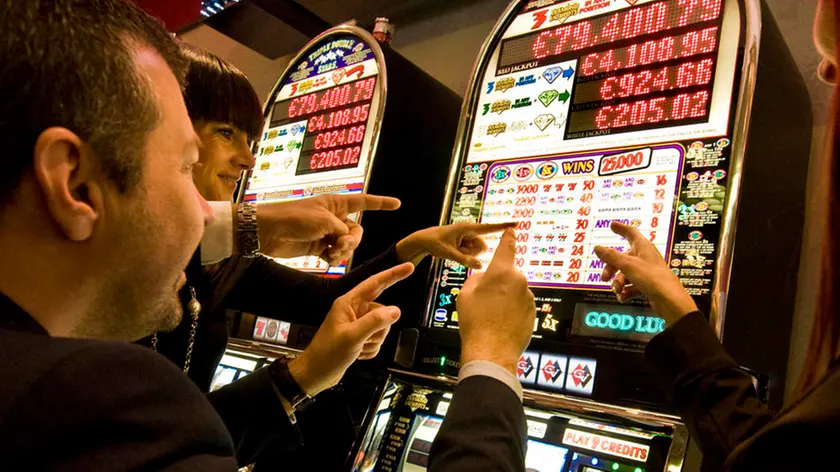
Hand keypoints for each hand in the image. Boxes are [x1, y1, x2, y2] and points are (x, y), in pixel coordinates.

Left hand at [248, 194, 399, 264]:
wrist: (269, 231)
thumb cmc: (294, 218)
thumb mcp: (323, 221)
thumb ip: (341, 230)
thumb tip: (346, 241)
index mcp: (336, 203)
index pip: (363, 201)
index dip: (381, 203)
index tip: (397, 204)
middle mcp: (333, 217)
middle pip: (357, 231)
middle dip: (352, 240)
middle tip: (340, 245)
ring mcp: (326, 233)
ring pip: (347, 245)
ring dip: (342, 251)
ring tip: (330, 253)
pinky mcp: (318, 247)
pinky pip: (335, 254)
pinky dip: (333, 258)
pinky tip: (326, 259)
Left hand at [287, 262, 413, 395]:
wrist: (315, 374)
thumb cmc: (327, 354)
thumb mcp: (352, 337)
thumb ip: (375, 322)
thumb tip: (396, 310)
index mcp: (348, 303)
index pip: (375, 284)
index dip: (393, 275)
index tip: (409, 267)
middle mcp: (354, 311)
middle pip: (382, 311)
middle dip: (379, 329)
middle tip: (363, 340)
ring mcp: (357, 324)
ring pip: (382, 327)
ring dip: (374, 341)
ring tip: (358, 348)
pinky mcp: (359, 337)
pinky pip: (377, 340)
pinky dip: (371, 349)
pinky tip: (358, 354)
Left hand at [395, 222, 515, 268]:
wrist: (424, 241)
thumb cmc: (434, 243)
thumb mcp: (448, 253)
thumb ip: (464, 260)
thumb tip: (480, 266)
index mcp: (467, 228)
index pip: (489, 228)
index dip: (503, 226)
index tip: (517, 223)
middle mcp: (470, 232)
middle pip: (482, 246)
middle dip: (472, 253)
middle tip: (456, 251)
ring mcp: (469, 238)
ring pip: (477, 252)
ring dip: (467, 255)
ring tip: (453, 250)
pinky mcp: (466, 243)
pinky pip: (472, 254)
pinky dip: (464, 255)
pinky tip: (454, 251)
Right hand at [456, 229, 535, 374]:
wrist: (491, 351)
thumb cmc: (475, 321)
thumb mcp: (465, 294)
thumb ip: (477, 279)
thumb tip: (486, 278)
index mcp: (502, 272)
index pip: (506, 248)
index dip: (508, 238)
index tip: (512, 230)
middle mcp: (519, 281)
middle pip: (507, 276)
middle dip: (498, 285)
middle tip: (484, 302)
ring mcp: (528, 298)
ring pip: (514, 293)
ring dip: (505, 300)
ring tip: (491, 317)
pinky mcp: (533, 313)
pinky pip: (520, 307)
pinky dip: (511, 313)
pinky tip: (500, 325)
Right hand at [594, 221, 696, 322]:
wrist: (669, 299)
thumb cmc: (652, 278)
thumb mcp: (627, 265)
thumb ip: (611, 256)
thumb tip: (598, 248)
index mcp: (643, 247)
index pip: (630, 232)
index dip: (621, 228)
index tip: (612, 225)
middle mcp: (645, 257)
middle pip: (622, 258)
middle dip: (611, 268)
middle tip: (604, 278)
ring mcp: (646, 271)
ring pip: (626, 273)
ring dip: (618, 282)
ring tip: (617, 291)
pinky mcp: (647, 284)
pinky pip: (632, 285)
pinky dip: (626, 291)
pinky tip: (623, 297)